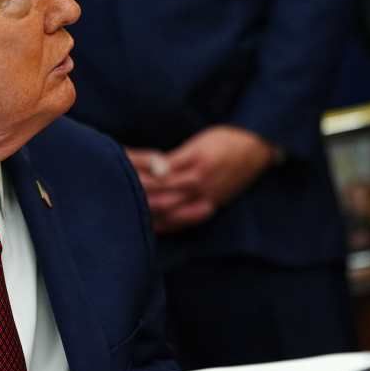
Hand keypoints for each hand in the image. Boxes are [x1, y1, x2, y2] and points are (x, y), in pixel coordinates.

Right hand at [127, 126, 275, 234]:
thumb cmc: (236, 167)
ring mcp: (198, 176)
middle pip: (163, 208)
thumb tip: (174, 207)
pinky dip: (152, 169)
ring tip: (117, 184)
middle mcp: (200, 196)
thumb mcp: (218, 191)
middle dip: (138, 207)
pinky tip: (137, 167)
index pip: (170, 223)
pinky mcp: (197, 157)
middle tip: (113, 205)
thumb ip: (195, 201)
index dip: (148, 224)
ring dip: (140, 188)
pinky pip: (169, 167)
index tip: (128, 223)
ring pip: (163, 189)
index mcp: (204, 205)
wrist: (256, 146)